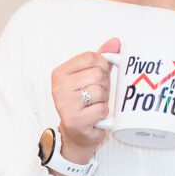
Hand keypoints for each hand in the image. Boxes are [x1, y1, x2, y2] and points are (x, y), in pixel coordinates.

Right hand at [50, 37, 120, 162]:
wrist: (78, 134)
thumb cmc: (86, 103)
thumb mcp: (91, 77)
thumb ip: (102, 58)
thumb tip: (116, 42)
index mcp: (60, 73)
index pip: (91, 57)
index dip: (102, 66)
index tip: (98, 76)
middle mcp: (59, 87)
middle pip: (97, 74)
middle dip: (104, 85)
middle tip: (96, 95)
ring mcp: (65, 104)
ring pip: (100, 91)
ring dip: (103, 100)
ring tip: (95, 105)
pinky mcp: (75, 120)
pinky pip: (101, 108)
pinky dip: (103, 113)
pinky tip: (95, 116)